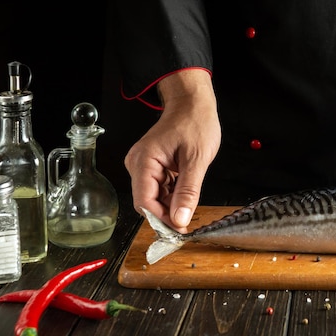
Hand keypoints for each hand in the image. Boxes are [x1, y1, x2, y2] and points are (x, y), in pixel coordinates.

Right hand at [124, 69, 220, 230]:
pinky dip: (173, 196)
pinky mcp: (153, 168)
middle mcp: (138, 164)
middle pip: (148, 202)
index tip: (179, 231)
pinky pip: (161, 189)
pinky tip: (186, 196)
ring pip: (155, 198)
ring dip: (172, 206)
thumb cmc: (195, 122)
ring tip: (190, 206)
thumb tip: (180, 219)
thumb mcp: (197, 159)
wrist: (193, 104)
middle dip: (167, 215)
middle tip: (187, 225)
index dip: (161, 219)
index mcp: (144, 161)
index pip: (144, 202)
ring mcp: (144, 166)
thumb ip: (188, 191)